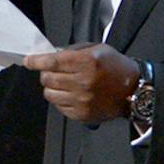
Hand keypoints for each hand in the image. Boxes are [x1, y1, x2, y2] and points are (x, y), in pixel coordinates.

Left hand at [23, 43, 141, 123]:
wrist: (134, 90)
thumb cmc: (116, 67)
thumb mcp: (99, 49)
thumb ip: (73, 51)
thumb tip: (51, 55)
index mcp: (88, 62)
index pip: (52, 62)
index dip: (36, 61)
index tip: (29, 61)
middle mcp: (83, 81)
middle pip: (47, 78)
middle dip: (46, 74)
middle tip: (52, 72)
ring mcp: (81, 100)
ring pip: (49, 94)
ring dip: (52, 87)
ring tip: (62, 84)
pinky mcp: (81, 113)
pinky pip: (58, 106)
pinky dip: (60, 99)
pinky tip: (71, 94)